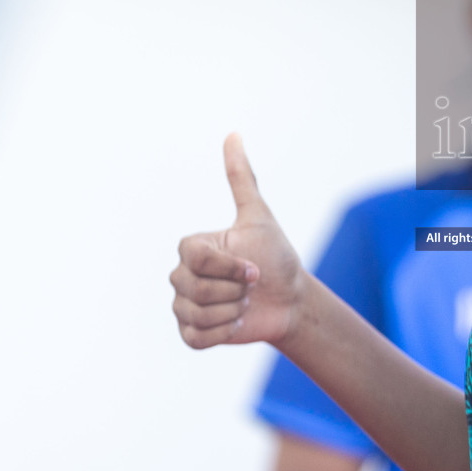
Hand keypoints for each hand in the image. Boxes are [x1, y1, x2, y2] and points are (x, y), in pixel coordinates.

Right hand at [171, 133, 305, 348]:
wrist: (290, 299)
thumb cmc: (275, 256)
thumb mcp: (259, 217)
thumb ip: (242, 179)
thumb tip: (233, 133)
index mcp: (192, 248)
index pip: (197, 259)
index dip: (231, 267)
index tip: (256, 268)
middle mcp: (181, 275)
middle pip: (193, 288)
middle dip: (234, 291)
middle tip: (251, 288)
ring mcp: (182, 305)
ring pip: (194, 314)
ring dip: (231, 312)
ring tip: (244, 304)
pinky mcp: (190, 333)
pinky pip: (194, 337)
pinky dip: (221, 332)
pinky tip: (236, 322)